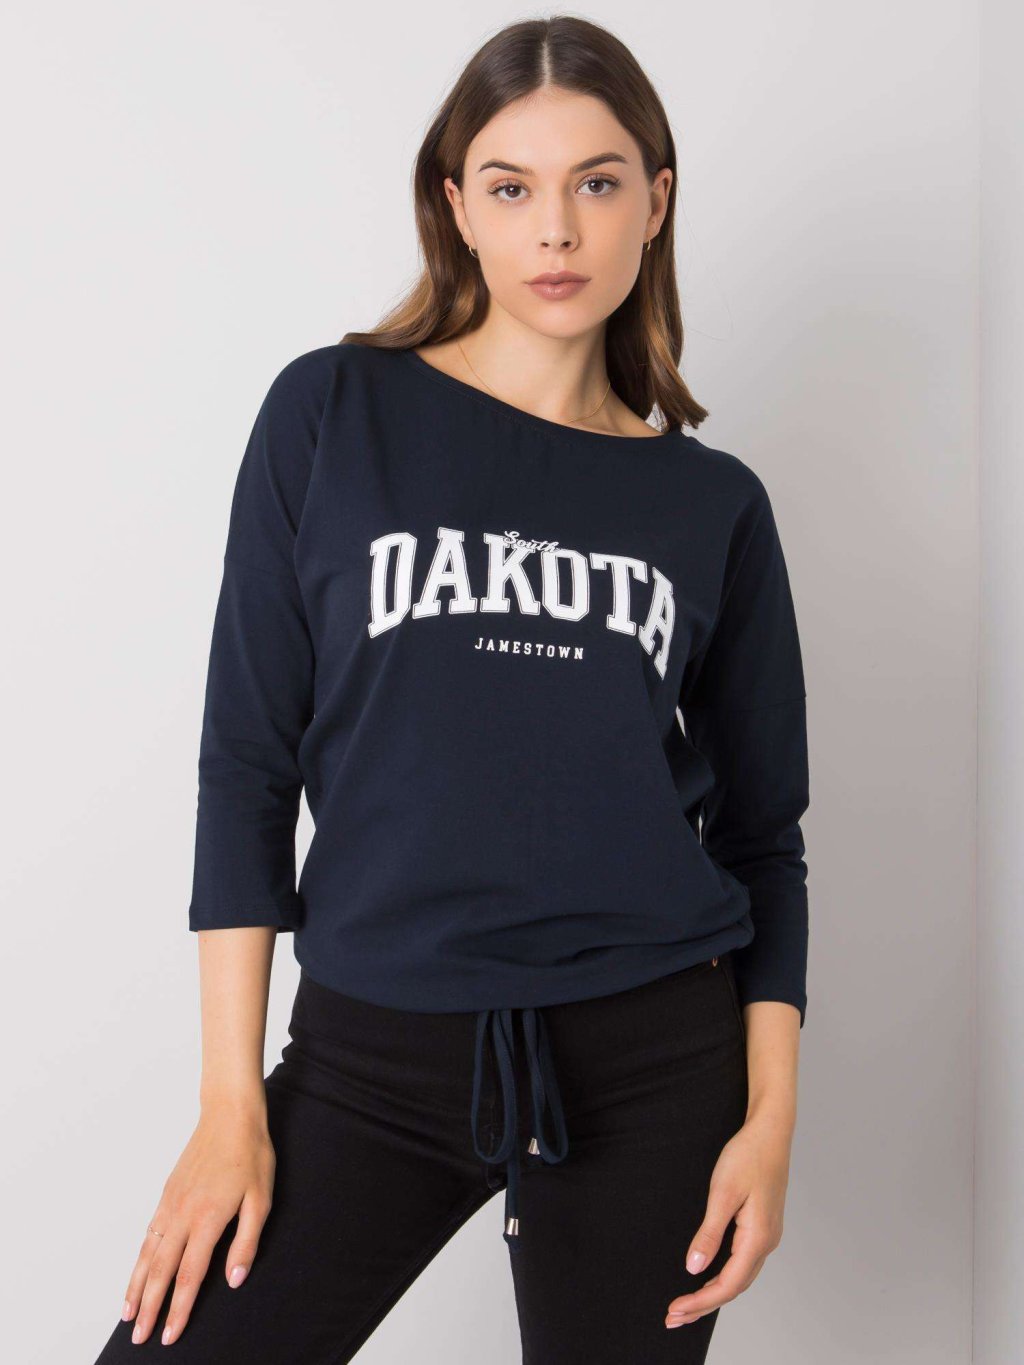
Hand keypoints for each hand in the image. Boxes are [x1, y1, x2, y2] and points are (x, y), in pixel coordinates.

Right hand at [120, 1096, 275, 1345]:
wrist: (229, 1114)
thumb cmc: (251, 1154)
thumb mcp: (261, 1199)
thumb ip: (247, 1242)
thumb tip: (233, 1280)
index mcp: (207, 1219)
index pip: (188, 1275)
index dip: (178, 1309)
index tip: (169, 1335)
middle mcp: (182, 1214)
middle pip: (161, 1270)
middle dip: (149, 1307)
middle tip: (140, 1337)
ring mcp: (171, 1203)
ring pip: (148, 1253)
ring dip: (137, 1286)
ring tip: (128, 1314)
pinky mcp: (167, 1193)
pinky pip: (149, 1233)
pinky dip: (140, 1258)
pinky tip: (138, 1271)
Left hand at [664, 1109, 792, 1329]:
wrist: (771, 1132)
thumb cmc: (748, 1156)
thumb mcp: (723, 1193)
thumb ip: (709, 1233)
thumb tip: (694, 1267)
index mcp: (758, 1238)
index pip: (727, 1284)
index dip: (700, 1302)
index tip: (675, 1311)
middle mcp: (767, 1242)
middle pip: (735, 1287)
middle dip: (704, 1305)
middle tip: (674, 1317)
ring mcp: (768, 1235)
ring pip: (740, 1277)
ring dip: (713, 1293)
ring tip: (687, 1305)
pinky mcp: (763, 1226)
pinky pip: (743, 1263)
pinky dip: (724, 1277)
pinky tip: (709, 1277)